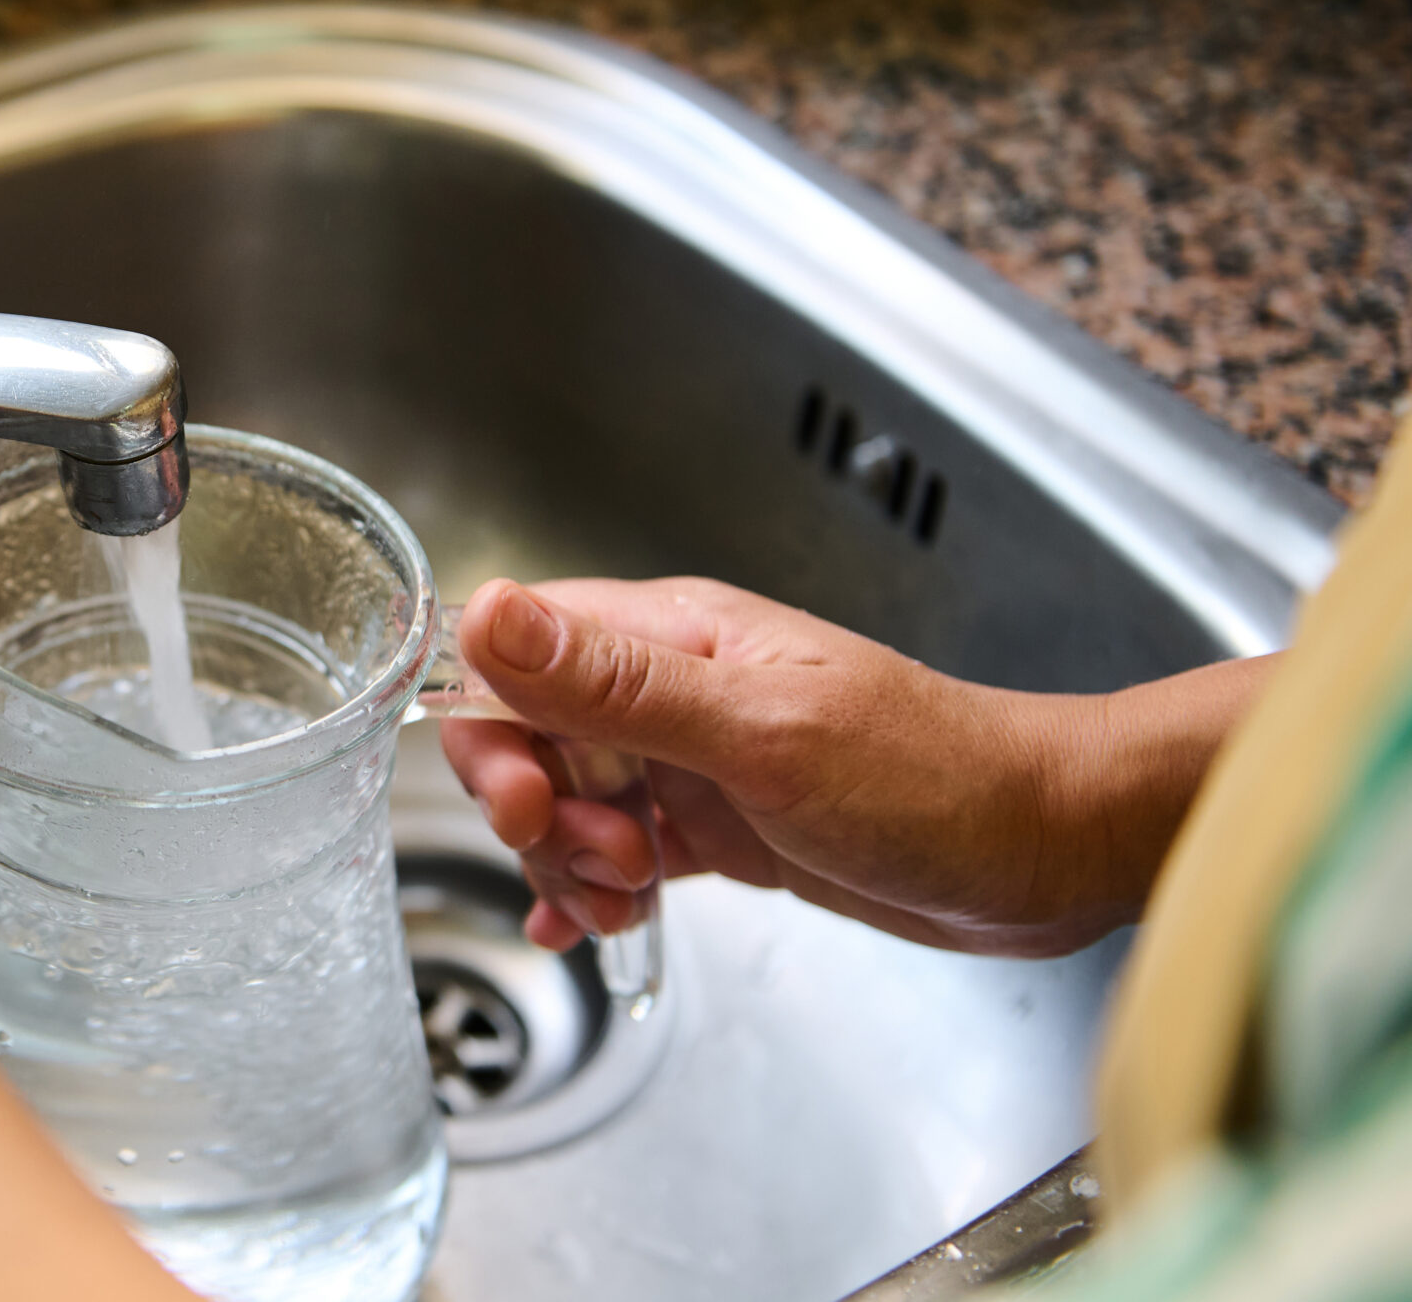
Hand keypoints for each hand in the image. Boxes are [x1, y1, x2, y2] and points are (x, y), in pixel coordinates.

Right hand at [442, 577, 1268, 957]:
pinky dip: (592, 887)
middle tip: (601, 857)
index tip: (531, 801)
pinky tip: (592, 924)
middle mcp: (673, 687)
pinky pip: (618, 847)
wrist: (1050, 850)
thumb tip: (488, 613)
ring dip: (572, 859)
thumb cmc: (935, 780)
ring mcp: (696, 757)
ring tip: (635, 892)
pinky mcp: (720, 823)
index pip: (517, 652)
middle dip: (536, 808)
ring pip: (571, 798)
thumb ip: (617, 682)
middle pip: (530, 733)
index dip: (494, 728)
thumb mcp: (760, 732)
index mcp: (673, 634)